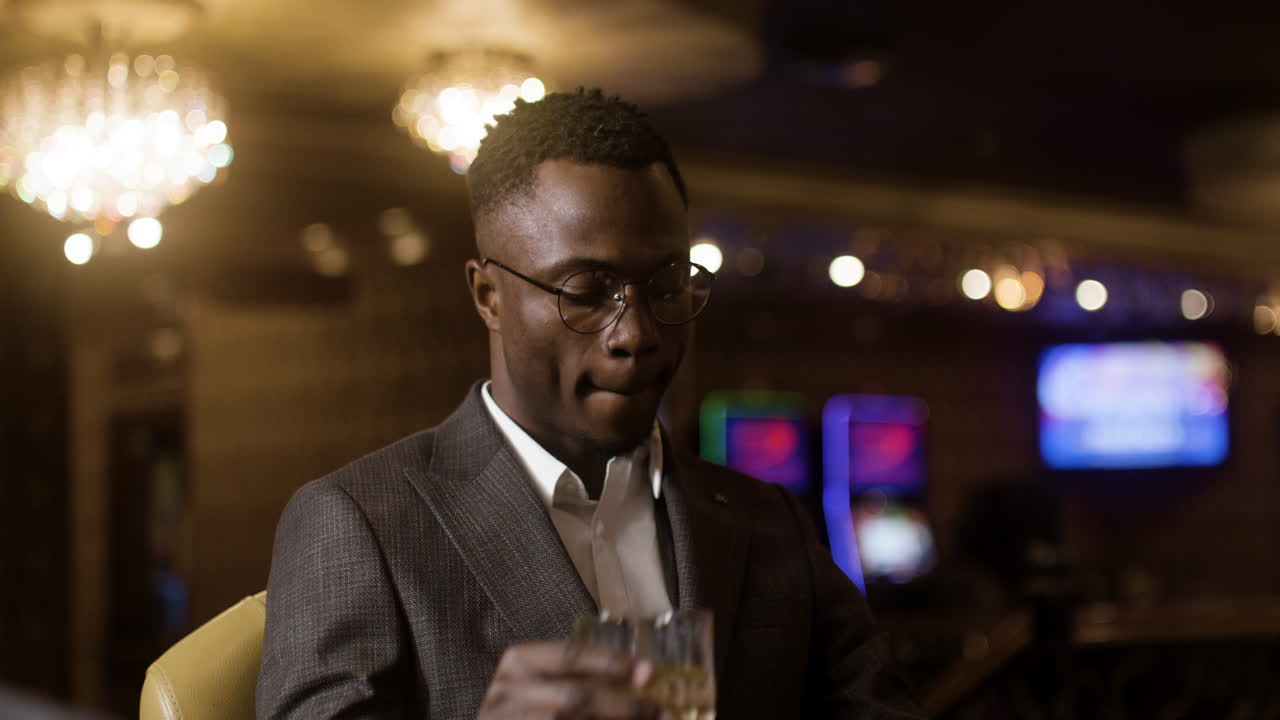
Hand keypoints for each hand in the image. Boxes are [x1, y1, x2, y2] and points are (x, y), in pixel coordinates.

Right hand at [477, 639, 662, 718]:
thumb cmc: (522, 709)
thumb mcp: (539, 684)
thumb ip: (576, 679)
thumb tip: (637, 680)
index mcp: (518, 661)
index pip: (571, 654)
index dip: (612, 661)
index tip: (647, 671)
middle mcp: (508, 690)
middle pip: (576, 696)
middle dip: (624, 705)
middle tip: (659, 710)